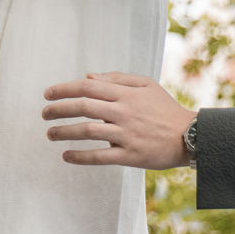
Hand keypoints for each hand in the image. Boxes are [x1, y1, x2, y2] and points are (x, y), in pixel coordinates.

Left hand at [41, 72, 191, 168]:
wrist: (190, 136)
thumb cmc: (166, 109)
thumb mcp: (147, 85)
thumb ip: (117, 79)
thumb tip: (88, 76)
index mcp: (126, 94)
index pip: (88, 87)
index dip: (64, 89)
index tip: (48, 94)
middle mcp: (124, 113)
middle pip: (83, 107)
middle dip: (58, 109)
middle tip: (44, 114)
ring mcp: (126, 135)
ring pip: (87, 131)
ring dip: (64, 132)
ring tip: (50, 134)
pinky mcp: (130, 156)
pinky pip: (100, 157)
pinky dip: (80, 156)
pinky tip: (67, 156)